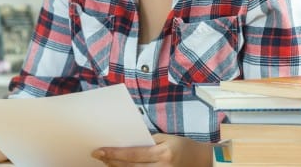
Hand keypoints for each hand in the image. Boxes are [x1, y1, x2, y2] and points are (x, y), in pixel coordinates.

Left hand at [92, 134, 212, 166]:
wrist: (203, 161)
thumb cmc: (183, 146)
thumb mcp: (167, 139)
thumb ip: (147, 141)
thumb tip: (126, 143)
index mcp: (163, 154)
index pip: (133, 154)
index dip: (114, 153)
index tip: (99, 150)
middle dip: (111, 162)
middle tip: (97, 155)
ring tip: (106, 162)